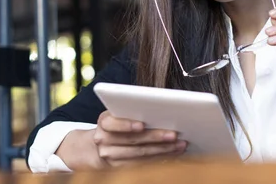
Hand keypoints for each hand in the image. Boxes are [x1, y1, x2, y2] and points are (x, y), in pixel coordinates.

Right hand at [55, 111, 186, 169]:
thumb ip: (131, 111)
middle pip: (132, 141)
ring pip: (140, 154)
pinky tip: (173, 154)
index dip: (126, 125)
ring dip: (162, 150)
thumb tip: (159, 108)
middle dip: (155, 137)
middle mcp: (104, 140)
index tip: (141, 124)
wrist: (96, 147)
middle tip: (174, 134)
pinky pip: (143, 164)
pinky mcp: (120, 168)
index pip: (112, 123)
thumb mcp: (116, 115)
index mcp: (104, 122)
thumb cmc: (115, 125)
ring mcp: (111, 156)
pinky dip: (160, 159)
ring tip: (180, 145)